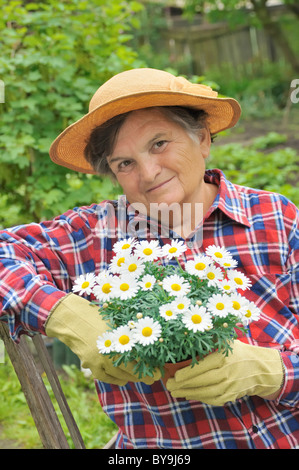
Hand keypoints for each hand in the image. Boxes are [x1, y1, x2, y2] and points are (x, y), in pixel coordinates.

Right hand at [46, 293, 160, 384]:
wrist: (73, 318)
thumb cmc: (98, 315)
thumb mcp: (116, 320)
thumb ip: (130, 331)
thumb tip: (148, 341)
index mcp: (119, 338)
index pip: (139, 356)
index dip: (150, 366)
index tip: (159, 371)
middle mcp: (110, 350)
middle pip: (131, 368)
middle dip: (143, 375)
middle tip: (153, 378)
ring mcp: (99, 359)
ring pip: (119, 375)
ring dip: (130, 378)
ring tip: (139, 378)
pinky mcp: (90, 363)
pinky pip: (104, 377)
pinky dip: (115, 380)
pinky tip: (122, 380)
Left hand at [166, 340, 283, 405]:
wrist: (260, 369)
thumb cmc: (238, 353)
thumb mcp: (226, 341)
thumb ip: (210, 339)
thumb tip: (189, 335)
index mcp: (224, 357)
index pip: (202, 366)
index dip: (188, 373)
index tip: (175, 375)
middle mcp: (227, 373)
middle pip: (202, 381)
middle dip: (184, 385)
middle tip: (169, 385)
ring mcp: (230, 386)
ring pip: (207, 393)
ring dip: (189, 394)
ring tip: (175, 392)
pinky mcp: (231, 396)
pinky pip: (213, 399)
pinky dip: (200, 398)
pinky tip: (189, 395)